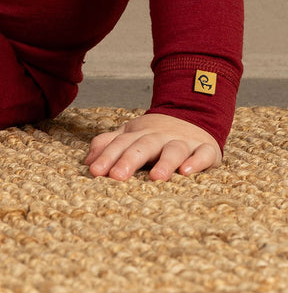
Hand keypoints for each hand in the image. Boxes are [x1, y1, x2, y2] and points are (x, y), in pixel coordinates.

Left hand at [85, 113, 221, 180]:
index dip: (107, 157)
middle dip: (129, 160)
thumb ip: (108, 145)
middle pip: (143, 146)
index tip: (94, 172)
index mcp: (139, 134)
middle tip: (116, 177)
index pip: (120, 144)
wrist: (193, 114)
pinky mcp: (205, 148)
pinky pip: (203, 154)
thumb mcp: (130, 135)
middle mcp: (160, 136)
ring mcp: (183, 141)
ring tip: (155, 178)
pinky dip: (197, 161)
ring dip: (165, 162)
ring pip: (174, 149)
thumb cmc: (155, 134)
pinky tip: (188, 171)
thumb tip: (88, 163)